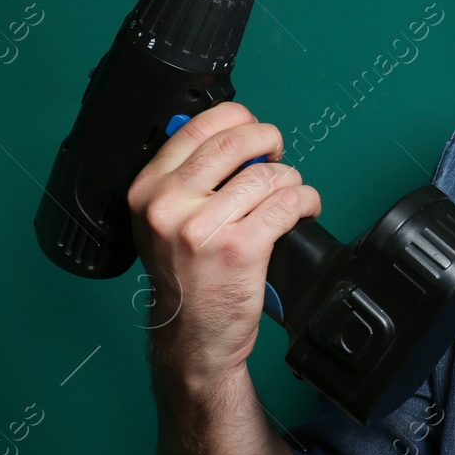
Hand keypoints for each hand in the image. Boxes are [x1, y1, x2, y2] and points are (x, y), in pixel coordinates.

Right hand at [125, 102, 320, 385]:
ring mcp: (203, 228)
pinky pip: (287, 202)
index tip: (254, 129)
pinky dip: (306, 200)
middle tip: (278, 154)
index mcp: (148, 190)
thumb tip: (233, 134)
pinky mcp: (240, 248)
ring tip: (290, 193)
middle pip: (237, 141)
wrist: (192, 334)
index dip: (239, 119)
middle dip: (269, 140)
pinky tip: (303, 209)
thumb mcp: (164, 221)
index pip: (200, 127)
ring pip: (268, 174)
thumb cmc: (186, 276)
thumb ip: (188, 178)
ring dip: (291, 179)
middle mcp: (169, 205)